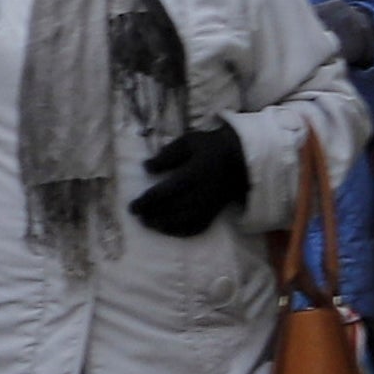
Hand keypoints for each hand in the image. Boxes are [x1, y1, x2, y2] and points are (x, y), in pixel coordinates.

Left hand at [124, 123, 246, 237]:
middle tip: (136, 215)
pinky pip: (197, 227)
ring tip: (147, 223)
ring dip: (164, 225)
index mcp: (193, 174)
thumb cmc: (211, 147)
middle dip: (152, 214)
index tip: (131, 206)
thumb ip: (167, 155)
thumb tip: (147, 167)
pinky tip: (168, 229)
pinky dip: (181, 231)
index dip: (147, 201)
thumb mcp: (189, 142)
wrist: (242, 159)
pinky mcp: (214, 212)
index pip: (165, 192)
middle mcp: (201, 193)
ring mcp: (209, 205)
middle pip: (172, 209)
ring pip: (184, 221)